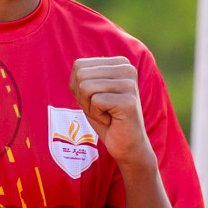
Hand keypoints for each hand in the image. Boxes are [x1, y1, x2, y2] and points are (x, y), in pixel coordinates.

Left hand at [70, 56, 155, 170]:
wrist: (126, 145)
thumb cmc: (107, 118)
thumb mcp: (91, 92)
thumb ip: (83, 76)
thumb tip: (77, 68)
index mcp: (120, 63)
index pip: (79, 65)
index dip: (78, 88)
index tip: (96, 99)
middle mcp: (127, 68)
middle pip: (81, 75)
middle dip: (82, 97)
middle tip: (100, 109)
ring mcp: (129, 84)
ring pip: (85, 87)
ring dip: (89, 107)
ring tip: (106, 113)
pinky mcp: (128, 100)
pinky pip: (95, 101)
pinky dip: (97, 115)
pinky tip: (111, 120)